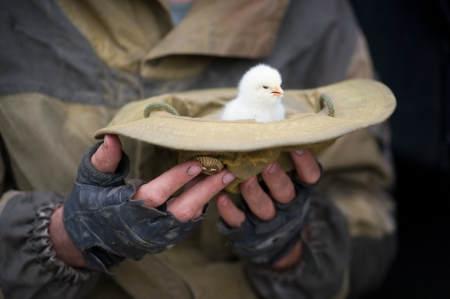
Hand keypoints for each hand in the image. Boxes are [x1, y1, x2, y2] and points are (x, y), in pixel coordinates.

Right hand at [53, 134, 234, 270]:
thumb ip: (103, 160)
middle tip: (226, 172)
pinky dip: (201, 205)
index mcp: (128, 209)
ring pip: (189, 218)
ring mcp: (158, 235)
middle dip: (206, 191)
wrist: (88, 239)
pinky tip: (212, 188)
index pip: (157, 194)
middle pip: (183, 210)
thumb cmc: (89, 204)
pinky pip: (188, 223)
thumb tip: (113, 136)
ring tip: (225, 177)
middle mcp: (147, 225)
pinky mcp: (164, 239)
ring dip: (208, 197)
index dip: (176, 179)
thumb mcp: (90, 180)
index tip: (196, 163)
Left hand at [216, 149, 320, 267]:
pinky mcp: (247, 229)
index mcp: (300, 189)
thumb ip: (282, 159)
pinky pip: (239, 221)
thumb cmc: (278, 195)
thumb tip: (272, 126)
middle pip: (284, 191)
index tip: (297, 146)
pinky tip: (221, 198)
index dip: (305, 162)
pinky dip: (229, 211)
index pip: (309, 176)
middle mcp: (286, 204)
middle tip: (266, 163)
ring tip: (244, 178)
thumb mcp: (289, 179)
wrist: (275, 241)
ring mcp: (267, 219)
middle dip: (275, 177)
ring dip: (253, 192)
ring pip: (263, 207)